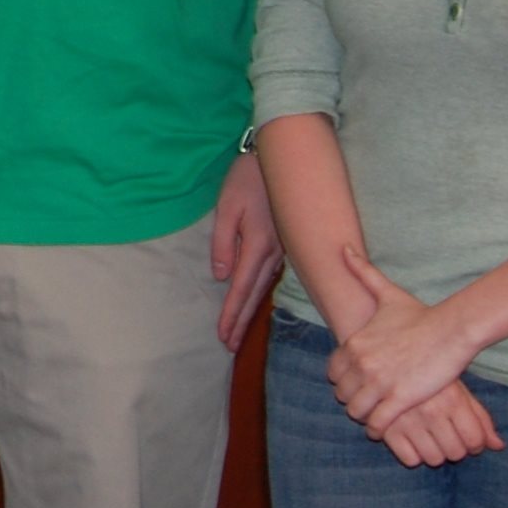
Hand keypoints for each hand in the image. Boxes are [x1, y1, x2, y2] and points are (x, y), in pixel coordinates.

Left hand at [209, 152, 282, 350]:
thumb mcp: (227, 207)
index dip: (231, 315)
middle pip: (254, 296)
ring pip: (264, 289)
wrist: (281, 160)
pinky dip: (260, 294)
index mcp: (257, 246)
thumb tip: (222, 276)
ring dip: (250, 311)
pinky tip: (254, 303)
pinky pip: (271, 277)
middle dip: (240, 322)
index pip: (241, 289)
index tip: (223, 337)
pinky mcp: (285, 245)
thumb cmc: (247, 181)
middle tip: (229, 346)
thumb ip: (222, 242)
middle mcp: (273, 254)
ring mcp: (282, 251)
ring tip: (239, 332)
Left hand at [329, 247, 481, 436]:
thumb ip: (361, 271)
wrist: (451, 330)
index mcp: (354, 344)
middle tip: (366, 403)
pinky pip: (378, 424)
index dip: (342, 381)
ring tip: (374, 416)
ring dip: (364, 417)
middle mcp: (361, 364)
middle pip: (343, 395)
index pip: (332, 374)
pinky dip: (378, 429)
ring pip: (357, 412)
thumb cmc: (420, 315)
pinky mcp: (400, 399)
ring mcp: (380, 383)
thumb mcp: (386, 293)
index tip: (355, 384)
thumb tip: (343, 248)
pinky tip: (383, 427)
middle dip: (352, 400)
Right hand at [374, 381, 505, 468]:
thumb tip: (499, 446)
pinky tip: (409, 438)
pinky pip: (409, 459)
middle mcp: (431, 411)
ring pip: (433, 459)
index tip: (467, 438)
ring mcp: (408, 420)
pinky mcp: (385, 427)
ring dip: (433, 452)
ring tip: (427, 436)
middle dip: (454, 448)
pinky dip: (411, 453)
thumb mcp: (455, 387)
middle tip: (445, 435)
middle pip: (456, 453)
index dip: (475, 444)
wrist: (385, 350)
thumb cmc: (428, 370)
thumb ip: (479, 416)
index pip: (475, 441)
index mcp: (452, 399)